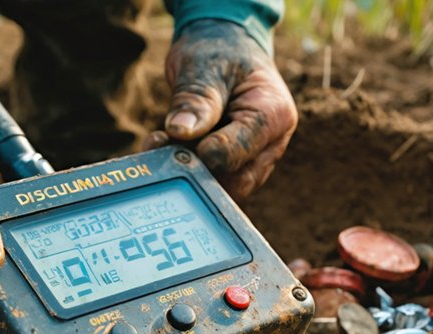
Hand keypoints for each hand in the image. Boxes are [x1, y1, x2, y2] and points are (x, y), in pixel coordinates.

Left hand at [145, 19, 296, 199]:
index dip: (207, 153)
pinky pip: (214, 180)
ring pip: (224, 186)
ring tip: (159, 143)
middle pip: (237, 180)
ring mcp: (256, 158)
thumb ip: (196, 99)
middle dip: (197, 170)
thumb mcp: (204, 66)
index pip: (241, 150)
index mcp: (274, 114)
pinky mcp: (236, 166)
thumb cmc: (219, 52)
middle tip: (159, 146)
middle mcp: (271, 143)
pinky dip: (187, 169)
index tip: (174, 140)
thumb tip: (180, 131)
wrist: (224, 49)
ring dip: (188, 172)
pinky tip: (163, 148)